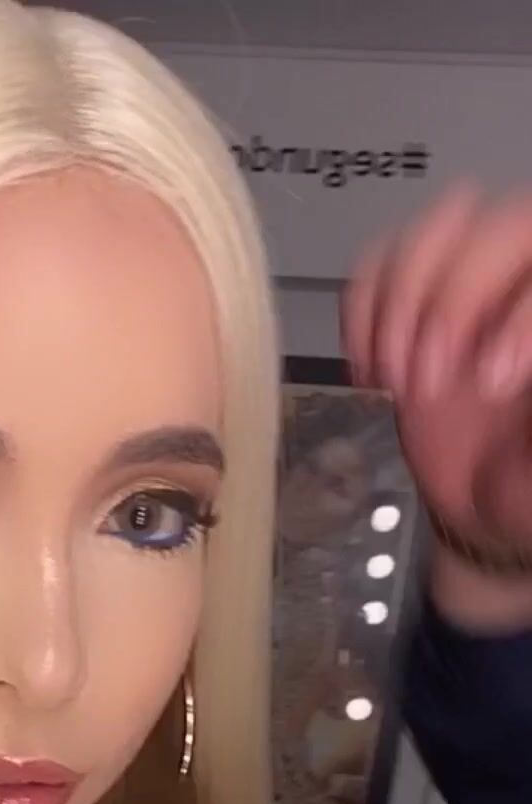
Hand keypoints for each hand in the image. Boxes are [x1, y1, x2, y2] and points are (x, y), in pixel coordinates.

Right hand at [341, 183, 531, 550]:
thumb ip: (529, 432)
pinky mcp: (414, 299)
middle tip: (429, 382)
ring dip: (399, 308)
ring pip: (434, 234)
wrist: (489, 499)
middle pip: (492, 231)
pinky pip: (378, 264)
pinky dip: (362, 315)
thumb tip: (497, 367)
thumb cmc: (522, 483)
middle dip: (448, 307)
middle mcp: (522, 279)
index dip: (516, 318)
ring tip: (398, 378)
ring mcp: (468, 283)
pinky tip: (371, 369)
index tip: (491, 383)